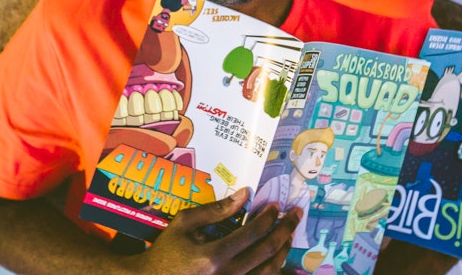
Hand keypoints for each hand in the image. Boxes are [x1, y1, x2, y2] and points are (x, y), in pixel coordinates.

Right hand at [139, 188, 300, 274]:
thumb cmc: (166, 251)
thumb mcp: (184, 223)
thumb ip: (214, 210)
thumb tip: (244, 194)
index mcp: (214, 256)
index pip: (253, 233)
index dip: (268, 217)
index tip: (276, 206)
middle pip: (268, 252)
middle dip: (286, 230)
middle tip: (295, 215)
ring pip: (269, 272)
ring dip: (283, 251)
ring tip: (289, 235)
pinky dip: (273, 271)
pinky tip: (278, 260)